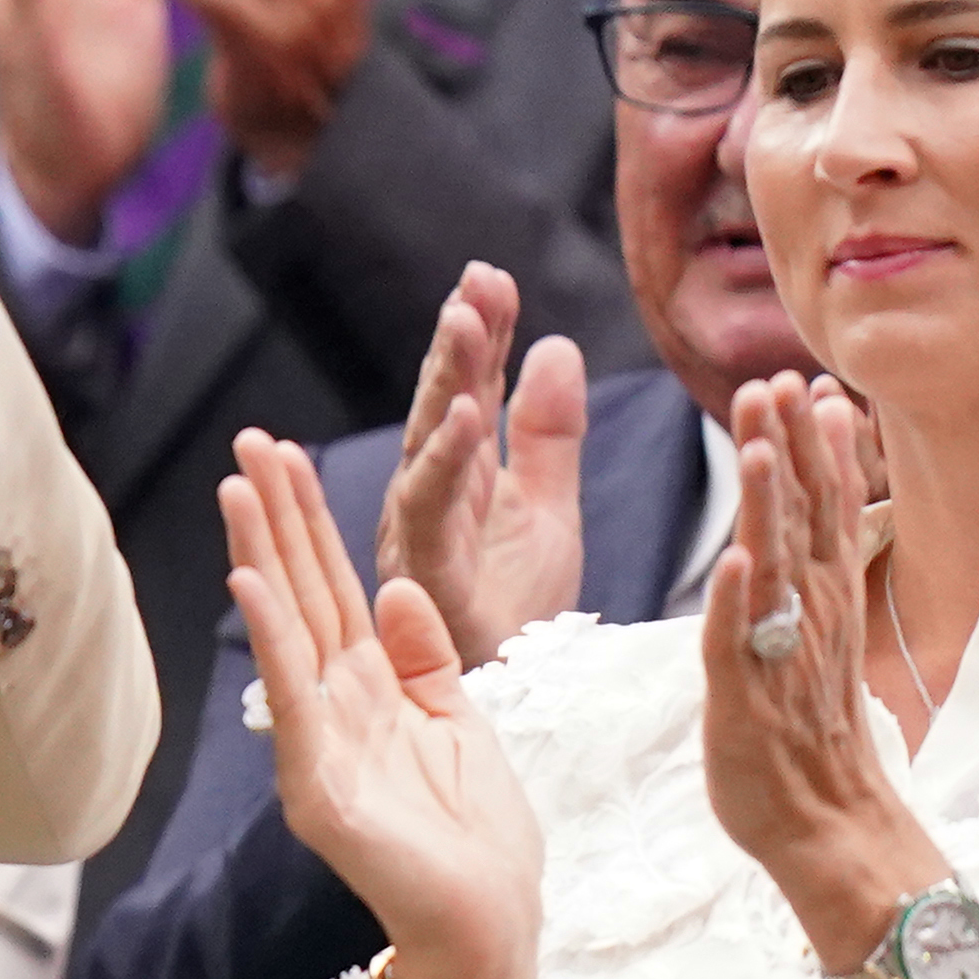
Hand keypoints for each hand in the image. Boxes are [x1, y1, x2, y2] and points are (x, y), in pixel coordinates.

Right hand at [222, 425, 542, 978]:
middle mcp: (334, 709)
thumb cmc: (479, 840)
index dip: (311, 521)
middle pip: (303, 592)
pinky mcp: (320, 788)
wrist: (488, 927)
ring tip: (238, 487)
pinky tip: (251, 585)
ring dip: (261, 555)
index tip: (288, 456)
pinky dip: (273, 643)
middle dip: (276, 515)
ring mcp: (319, 747)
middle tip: (247, 439)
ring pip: (288, 632)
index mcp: (373, 690)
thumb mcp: (463, 722)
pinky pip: (293, 702)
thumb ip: (427, 657)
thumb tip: (392, 591)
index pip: (335, 587)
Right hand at [375, 267, 592, 660]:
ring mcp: (423, 535)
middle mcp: (430, 498)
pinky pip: (431, 511)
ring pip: (427, 444)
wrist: (512, 701)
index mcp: (461, 478)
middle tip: (474, 283)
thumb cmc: (513, 614)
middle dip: (455, 343)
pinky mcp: (428, 576)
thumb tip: (556, 345)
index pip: (470, 390)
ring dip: (442, 380)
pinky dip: (445, 460)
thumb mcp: (549, 510)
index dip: (481, 336)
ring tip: (464, 320)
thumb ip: (548, 434)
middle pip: (442, 406)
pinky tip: (468, 414)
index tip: (492, 276)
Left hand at [695, 374, 941, 960]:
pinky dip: (740, 604)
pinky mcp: (744, 701)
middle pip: (802, 519)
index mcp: (822, 598)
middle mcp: (808, 617)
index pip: (821, 506)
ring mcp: (778, 656)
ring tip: (761, 444)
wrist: (826, 825)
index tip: (803, 379)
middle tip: (775, 380)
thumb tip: (804, 516)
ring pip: (775, 567)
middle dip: (789, 448)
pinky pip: (740, 646)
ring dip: (770, 507)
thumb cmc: (806, 733)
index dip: (813, 443)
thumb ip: (806, 576)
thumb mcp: (812, 639)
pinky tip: (735, 562)